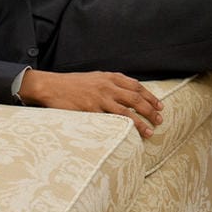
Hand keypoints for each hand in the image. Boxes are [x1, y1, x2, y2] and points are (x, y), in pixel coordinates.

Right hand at [19, 69, 163, 137]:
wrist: (51, 86)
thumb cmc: (72, 84)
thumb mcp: (95, 78)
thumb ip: (111, 83)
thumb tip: (127, 93)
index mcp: (110, 77)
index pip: (136, 86)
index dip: (150, 96)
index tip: (160, 106)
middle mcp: (107, 86)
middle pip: (136, 99)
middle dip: (150, 110)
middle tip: (160, 119)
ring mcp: (99, 99)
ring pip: (126, 112)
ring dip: (141, 122)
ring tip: (150, 131)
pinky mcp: (90, 110)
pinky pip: (109, 120)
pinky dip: (121, 127)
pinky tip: (129, 135)